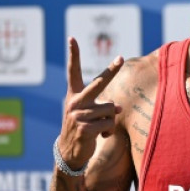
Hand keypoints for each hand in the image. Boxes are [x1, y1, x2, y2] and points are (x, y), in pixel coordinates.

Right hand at [58, 37, 123, 166]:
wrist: (69, 152)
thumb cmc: (82, 128)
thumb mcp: (89, 114)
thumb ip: (103, 106)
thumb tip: (118, 108)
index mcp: (74, 94)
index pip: (72, 71)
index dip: (73, 55)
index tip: (72, 39)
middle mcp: (75, 101)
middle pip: (99, 83)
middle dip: (112, 70)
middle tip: (120, 58)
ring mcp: (78, 114)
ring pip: (110, 109)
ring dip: (110, 119)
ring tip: (100, 127)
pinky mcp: (84, 128)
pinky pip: (109, 124)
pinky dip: (109, 130)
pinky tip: (99, 135)